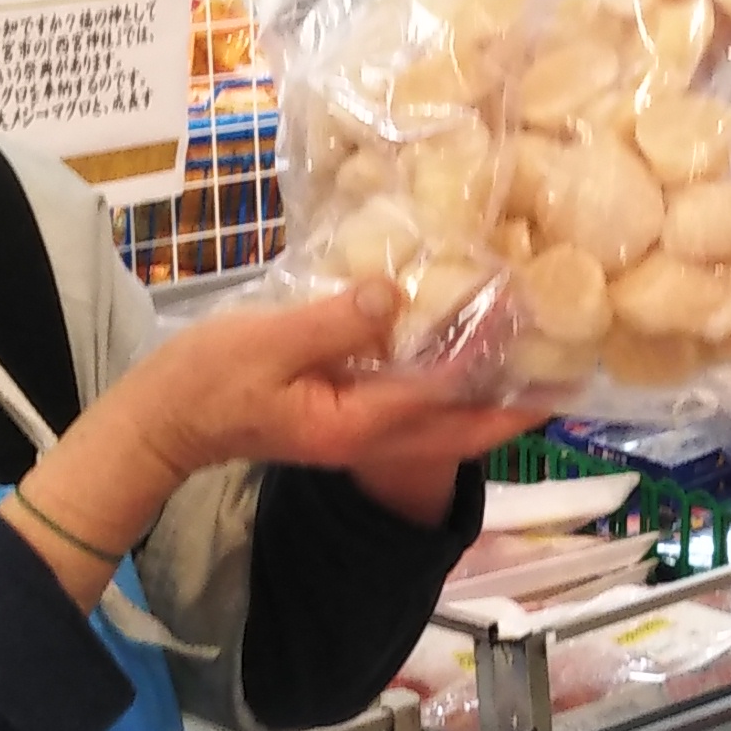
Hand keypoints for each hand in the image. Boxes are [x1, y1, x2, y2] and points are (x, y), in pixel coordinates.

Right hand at [116, 286, 539, 483]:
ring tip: (530, 363)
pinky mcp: (341, 411)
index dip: (496, 374)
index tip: (543, 352)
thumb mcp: (269, 342)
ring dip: (484, 395)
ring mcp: (355, 427)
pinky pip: (409, 401)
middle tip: (568, 380)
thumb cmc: (207, 379)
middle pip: (457, 426)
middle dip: (513, 407)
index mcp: (356, 423)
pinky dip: (443, 381)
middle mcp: (367, 434)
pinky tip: (457, 348)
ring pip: (438, 417)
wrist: (162, 419)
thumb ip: (336, 323)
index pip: (443, 399)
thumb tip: (395, 296)